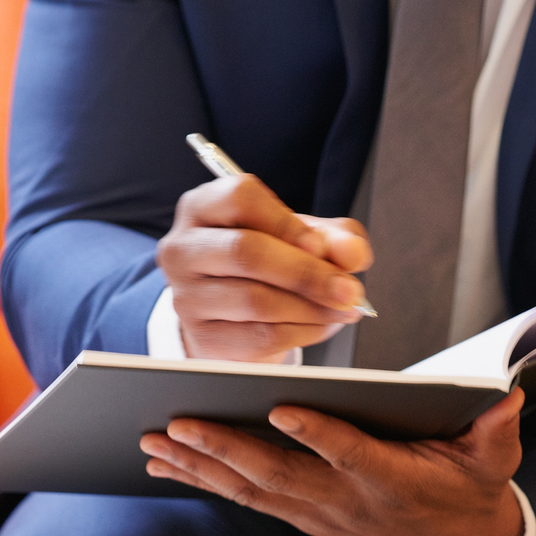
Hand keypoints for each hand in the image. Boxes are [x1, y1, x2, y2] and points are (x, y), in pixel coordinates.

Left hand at [139, 390, 526, 535]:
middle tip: (179, 423)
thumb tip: (506, 400)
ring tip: (153, 442)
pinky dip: (204, 480)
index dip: (318, 435)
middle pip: (280, 476)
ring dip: (199, 468)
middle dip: (226, 449)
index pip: (351, 456)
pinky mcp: (301, 514)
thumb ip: (496, 432)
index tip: (284, 409)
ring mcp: (318, 513)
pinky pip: (246, 497)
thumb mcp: (493, 460)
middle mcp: (345, 502)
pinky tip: (166, 463)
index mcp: (391, 480)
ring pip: (251, 490)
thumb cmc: (468, 486)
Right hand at [156, 175, 371, 362]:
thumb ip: (333, 237)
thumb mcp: (301, 237)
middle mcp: (184, 248)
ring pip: (256, 300)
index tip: (322, 245)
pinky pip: (260, 336)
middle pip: (247, 252)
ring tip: (342, 309)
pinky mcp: (204, 336)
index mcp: (204, 207)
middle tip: (349, 289)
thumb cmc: (266, 264)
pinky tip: (320, 325)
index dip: (287, 222)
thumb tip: (352, 253)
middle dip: (308, 272)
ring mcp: (187, 296)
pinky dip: (302, 331)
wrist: (233, 314)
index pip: (240, 198)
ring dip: (311, 307)